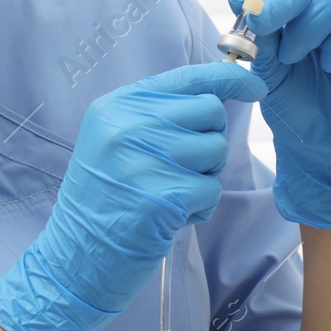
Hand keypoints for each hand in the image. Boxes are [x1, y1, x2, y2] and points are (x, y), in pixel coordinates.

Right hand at [0, 62, 266, 330]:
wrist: (76, 254)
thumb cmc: (105, 198)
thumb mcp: (115, 140)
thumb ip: (158, 114)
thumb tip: (220, 96)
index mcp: (117, 105)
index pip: (187, 77)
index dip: (229, 78)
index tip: (254, 86)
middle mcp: (128, 124)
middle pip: (210, 111)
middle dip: (208, 138)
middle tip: (179, 166)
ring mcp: (144, 158)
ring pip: (216, 150)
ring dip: (204, 176)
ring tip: (168, 192)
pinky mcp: (164, 195)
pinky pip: (211, 189)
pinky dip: (199, 207)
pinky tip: (168, 216)